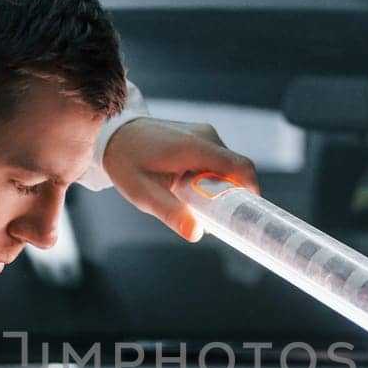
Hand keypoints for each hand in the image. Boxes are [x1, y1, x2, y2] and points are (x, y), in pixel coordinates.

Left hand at [102, 118, 259, 241]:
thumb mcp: (144, 194)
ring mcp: (205, 134)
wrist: (115, 134)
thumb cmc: (127, 163)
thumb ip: (171, 213)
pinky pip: (218, 161)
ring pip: (228, 168)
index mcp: (196, 148)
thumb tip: (197, 234)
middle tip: (214, 219)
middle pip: (237, 171)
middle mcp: (206, 136)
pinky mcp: (202, 137)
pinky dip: (212, 178)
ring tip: (192, 202)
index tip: (248, 216)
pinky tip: (189, 189)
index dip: (251, 193)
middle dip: (231, 197)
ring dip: (219, 188)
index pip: (241, 168)